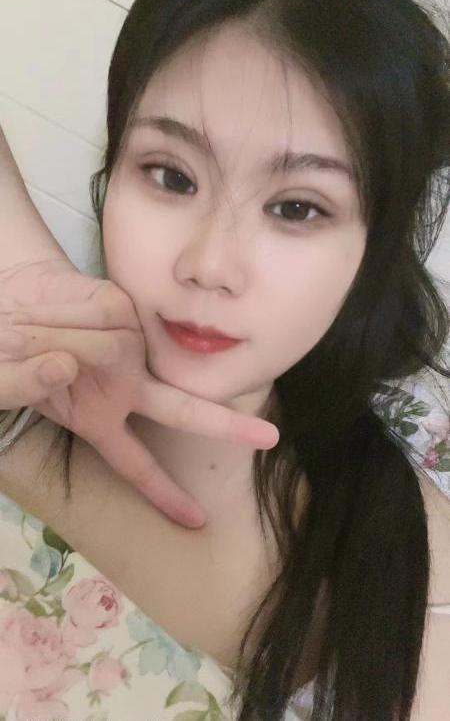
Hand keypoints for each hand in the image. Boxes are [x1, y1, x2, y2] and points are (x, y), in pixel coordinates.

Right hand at [0, 260, 279, 528]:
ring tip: (39, 329)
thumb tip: (65, 364)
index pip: (138, 463)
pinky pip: (103, 316)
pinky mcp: (124, 309)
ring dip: (63, 338)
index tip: (197, 521)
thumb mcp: (9, 381)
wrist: (13, 299)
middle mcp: (126, 386)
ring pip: (108, 348)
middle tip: (271, 439)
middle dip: (224, 425)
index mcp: (101, 418)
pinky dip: (72, 313)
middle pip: (180, 410)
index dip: (164, 493)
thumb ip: (30, 381)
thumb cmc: (10, 352)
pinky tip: (61, 309)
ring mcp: (128, 347)